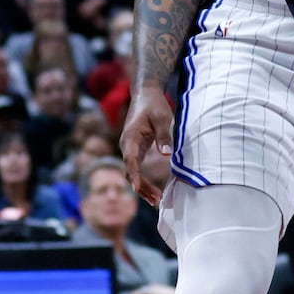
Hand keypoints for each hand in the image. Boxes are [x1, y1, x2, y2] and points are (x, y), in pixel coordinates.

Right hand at [118, 84, 177, 205]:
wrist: (145, 94)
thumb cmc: (153, 104)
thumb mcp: (162, 117)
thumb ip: (163, 135)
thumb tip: (166, 154)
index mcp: (130, 138)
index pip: (130, 160)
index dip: (134, 175)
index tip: (138, 188)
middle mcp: (126, 145)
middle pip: (129, 171)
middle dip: (141, 187)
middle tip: (156, 200)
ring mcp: (129, 148)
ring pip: (132, 172)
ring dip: (142, 186)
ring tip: (155, 200)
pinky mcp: (135, 149)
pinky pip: (136, 168)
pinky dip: (143, 179)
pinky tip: (152, 190)